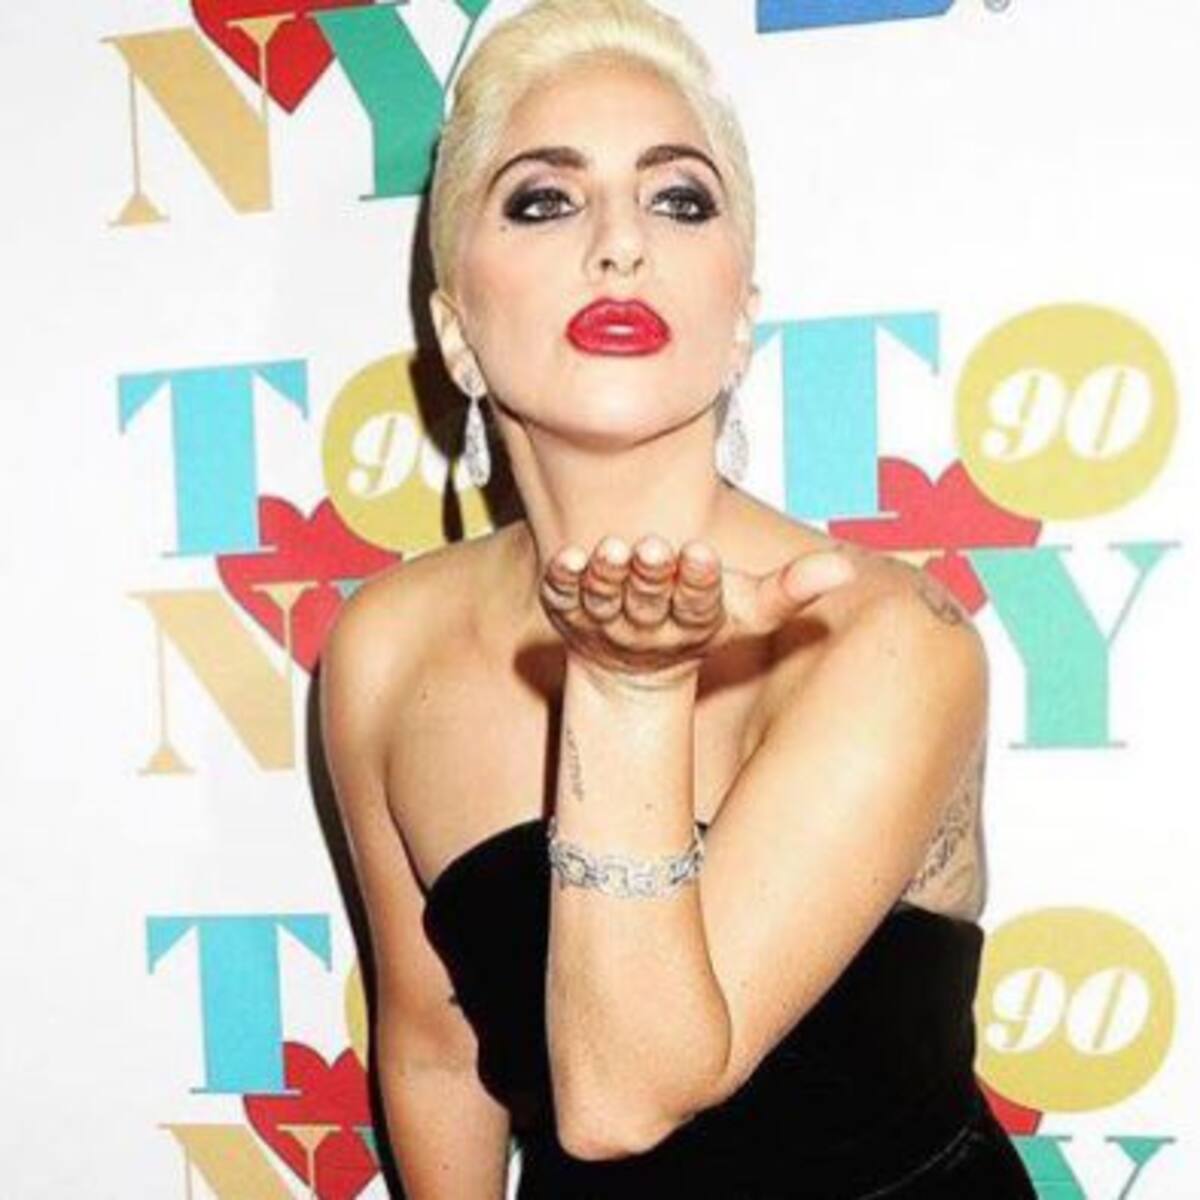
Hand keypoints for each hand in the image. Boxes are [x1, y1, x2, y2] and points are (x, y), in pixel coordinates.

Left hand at [539, 534, 856, 688]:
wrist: (631, 667)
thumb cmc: (696, 621)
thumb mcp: (747, 610)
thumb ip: (791, 589)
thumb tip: (845, 567)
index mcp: (691, 625)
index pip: (696, 605)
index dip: (698, 583)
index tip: (701, 554)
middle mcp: (646, 627)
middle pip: (649, 602)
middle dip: (652, 577)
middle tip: (654, 547)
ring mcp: (603, 621)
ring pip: (603, 600)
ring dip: (607, 577)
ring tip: (613, 549)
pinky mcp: (567, 611)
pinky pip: (561, 597)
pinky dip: (563, 579)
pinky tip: (567, 556)